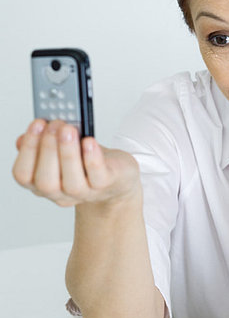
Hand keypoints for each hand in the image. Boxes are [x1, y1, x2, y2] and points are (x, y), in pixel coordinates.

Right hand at [12, 119, 141, 207]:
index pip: (23, 174)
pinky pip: (98, 177)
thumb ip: (45, 140)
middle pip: (45, 181)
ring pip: (72, 183)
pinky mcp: (106, 186)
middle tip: (54, 125)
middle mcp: (60, 193)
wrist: (116, 176)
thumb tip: (33, 130)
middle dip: (48, 149)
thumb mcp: (62, 148)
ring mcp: (84, 193)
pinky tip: (89, 141)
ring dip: (68, 153)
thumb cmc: (86, 159)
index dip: (27, 150)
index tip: (36, 124)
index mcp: (41, 182)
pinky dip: (92, 158)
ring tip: (69, 130)